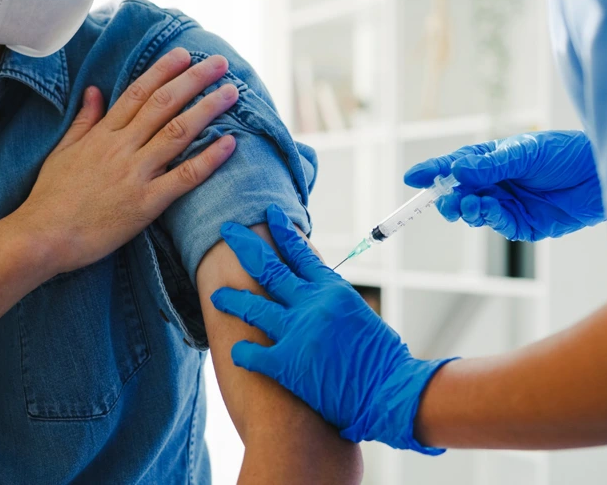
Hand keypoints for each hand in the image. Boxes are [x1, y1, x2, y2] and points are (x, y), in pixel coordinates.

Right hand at [12, 48, 238, 273]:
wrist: (42, 237)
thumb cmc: (50, 198)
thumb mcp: (63, 152)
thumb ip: (84, 121)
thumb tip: (94, 90)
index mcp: (102, 135)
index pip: (137, 93)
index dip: (163, 71)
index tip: (184, 55)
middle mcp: (121, 148)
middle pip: (164, 104)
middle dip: (193, 79)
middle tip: (219, 63)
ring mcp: (135, 174)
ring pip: (177, 132)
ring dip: (207, 109)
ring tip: (233, 92)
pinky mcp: (146, 203)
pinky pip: (184, 177)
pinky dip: (209, 159)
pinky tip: (230, 142)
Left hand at [210, 205, 455, 453]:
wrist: (390, 391)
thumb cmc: (383, 358)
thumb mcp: (360, 315)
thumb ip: (333, 301)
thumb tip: (316, 292)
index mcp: (333, 290)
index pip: (301, 253)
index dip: (282, 232)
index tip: (269, 215)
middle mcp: (312, 304)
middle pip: (268, 268)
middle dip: (244, 246)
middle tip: (227, 231)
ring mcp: (297, 332)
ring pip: (252, 306)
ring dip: (231, 299)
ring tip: (217, 295)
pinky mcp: (287, 363)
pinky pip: (252, 353)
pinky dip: (242, 351)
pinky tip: (236, 351)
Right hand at [404, 131, 606, 240]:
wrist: (599, 177)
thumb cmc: (564, 154)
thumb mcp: (523, 153)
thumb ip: (488, 165)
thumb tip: (456, 171)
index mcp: (490, 161)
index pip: (453, 167)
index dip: (431, 172)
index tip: (412, 178)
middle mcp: (494, 183)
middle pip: (457, 194)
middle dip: (446, 198)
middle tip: (444, 201)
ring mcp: (505, 205)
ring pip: (472, 213)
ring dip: (466, 209)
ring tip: (470, 203)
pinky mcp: (520, 224)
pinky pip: (496, 224)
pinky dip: (488, 217)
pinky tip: (490, 208)